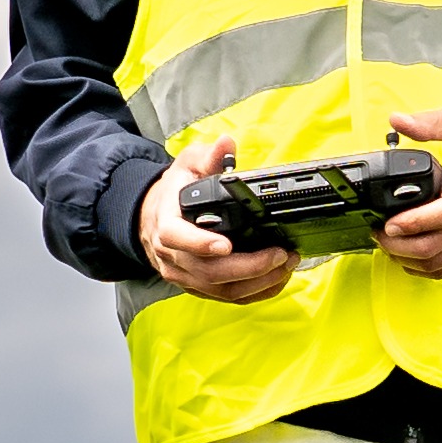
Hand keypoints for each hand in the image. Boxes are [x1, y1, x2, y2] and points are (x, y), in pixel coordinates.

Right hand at [136, 138, 299, 305]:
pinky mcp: (199, 288)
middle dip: (248, 266)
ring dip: (258, 281)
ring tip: (286, 265)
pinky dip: (256, 292)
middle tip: (279, 255)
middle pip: (208, 271)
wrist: (155, 219)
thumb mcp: (188, 165)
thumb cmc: (175, 192)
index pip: (177, 238)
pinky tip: (276, 279)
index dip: (200, 244)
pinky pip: (228, 297)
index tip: (225, 244)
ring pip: (222, 290)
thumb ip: (208, 156)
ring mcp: (186, 276)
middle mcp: (173, 256)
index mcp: (166, 224)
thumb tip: (226, 144)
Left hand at [374, 106, 441, 276]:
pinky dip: (427, 268)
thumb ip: (434, 122)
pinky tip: (411, 257)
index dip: (412, 224)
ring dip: (408, 259)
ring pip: (440, 263)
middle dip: (397, 246)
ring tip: (390, 244)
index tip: (388, 222)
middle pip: (435, 246)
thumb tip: (397, 120)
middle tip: (378, 233)